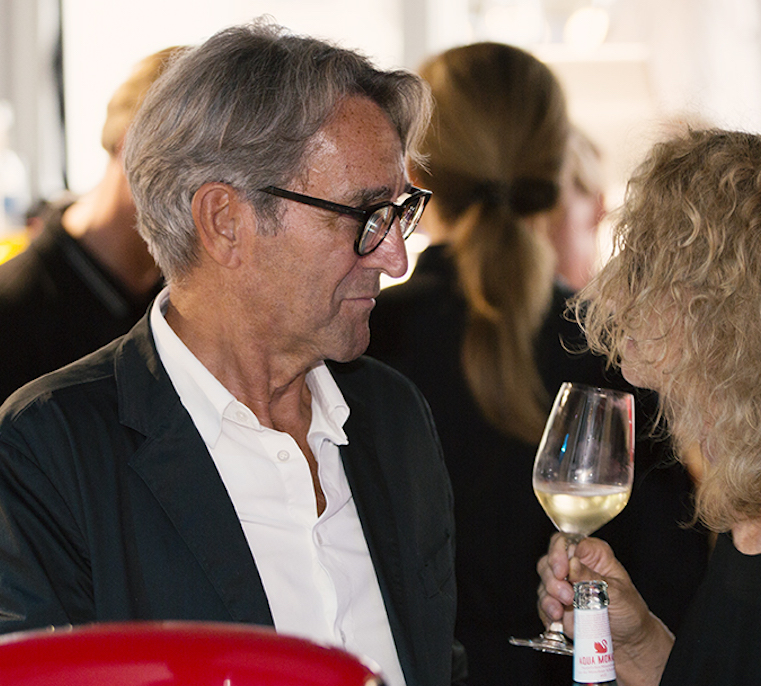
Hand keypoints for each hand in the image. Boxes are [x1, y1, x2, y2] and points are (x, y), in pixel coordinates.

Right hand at [537, 533, 674, 685]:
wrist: (628, 642)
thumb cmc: (630, 612)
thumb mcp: (617, 593)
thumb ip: (592, 578)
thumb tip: (573, 563)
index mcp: (592, 555)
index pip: (566, 542)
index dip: (559, 553)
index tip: (562, 571)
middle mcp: (575, 566)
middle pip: (549, 560)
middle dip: (553, 579)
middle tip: (567, 596)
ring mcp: (564, 585)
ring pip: (544, 582)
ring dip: (550, 597)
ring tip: (562, 611)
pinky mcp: (557, 604)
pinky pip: (543, 604)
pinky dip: (547, 612)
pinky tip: (557, 618)